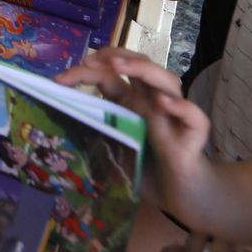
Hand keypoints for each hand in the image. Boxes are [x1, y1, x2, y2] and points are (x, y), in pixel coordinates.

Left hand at [55, 48, 211, 210]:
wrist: (180, 195)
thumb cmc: (147, 171)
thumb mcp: (112, 150)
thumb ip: (93, 138)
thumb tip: (57, 130)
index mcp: (131, 103)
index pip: (110, 76)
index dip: (86, 72)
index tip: (59, 79)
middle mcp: (152, 102)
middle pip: (140, 65)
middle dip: (116, 56)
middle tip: (90, 60)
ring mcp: (174, 116)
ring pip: (168, 81)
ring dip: (144, 69)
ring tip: (121, 66)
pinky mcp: (194, 135)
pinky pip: (194, 116)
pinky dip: (181, 106)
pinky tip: (164, 103)